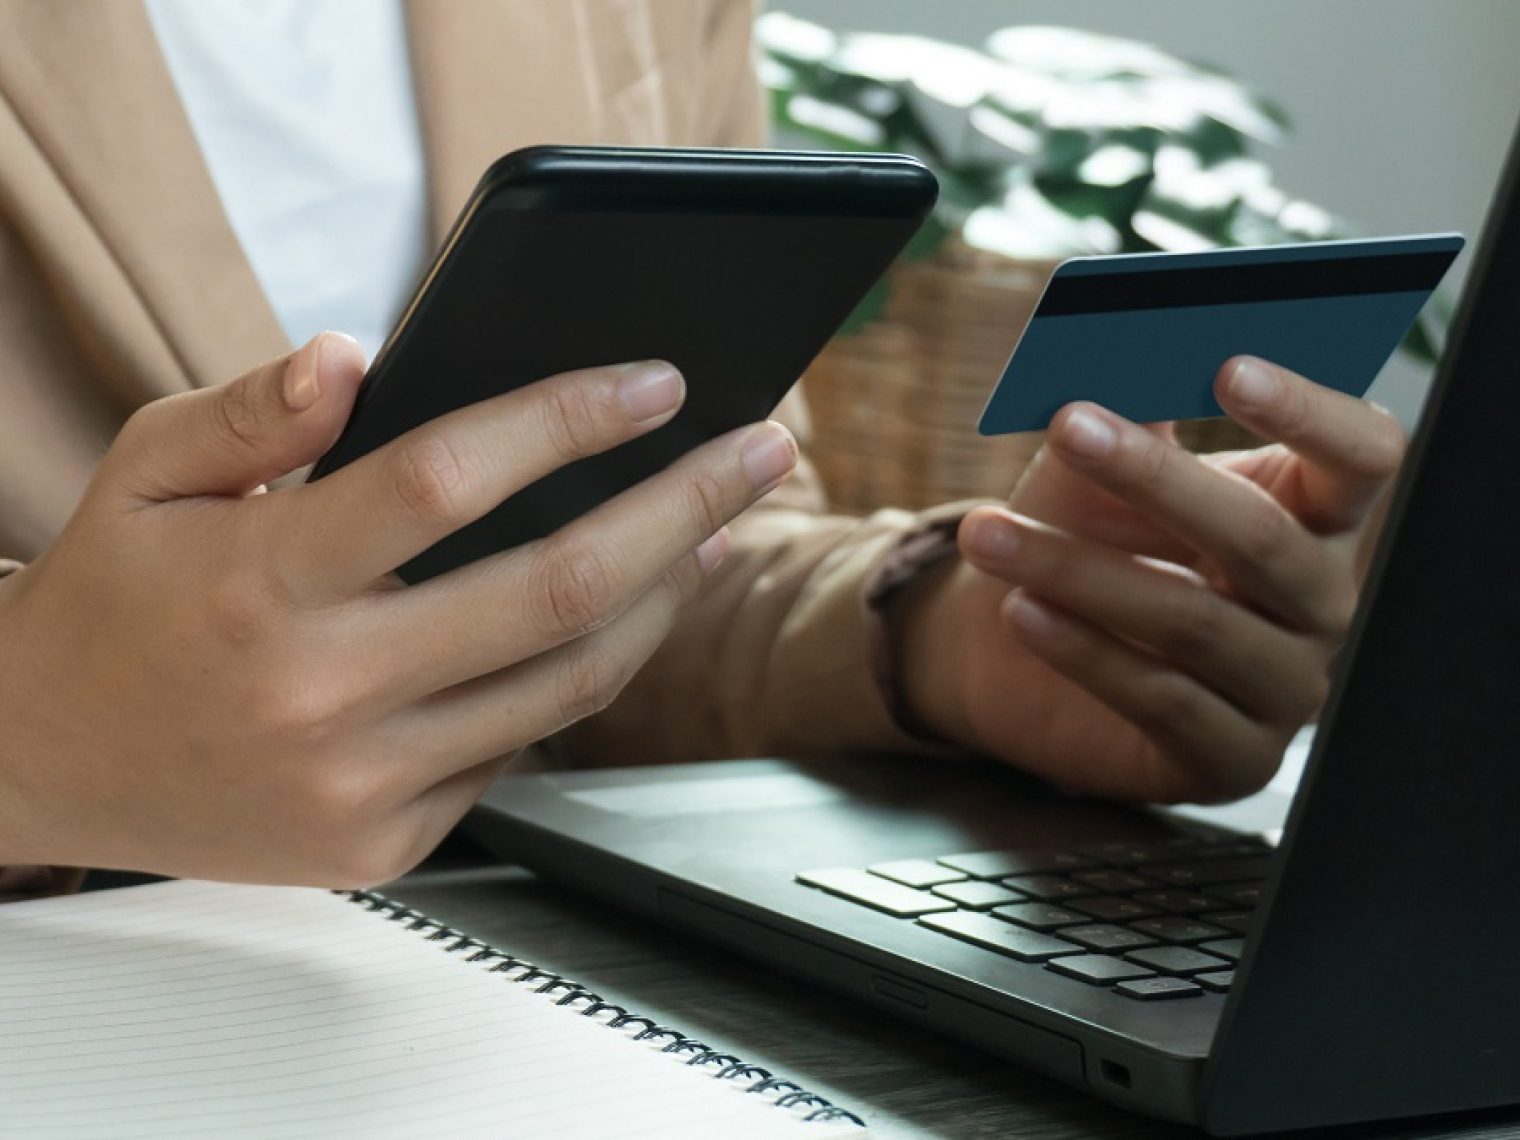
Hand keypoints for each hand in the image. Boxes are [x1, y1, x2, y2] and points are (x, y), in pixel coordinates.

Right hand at [0, 334, 796, 884]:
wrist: (37, 762)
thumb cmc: (107, 605)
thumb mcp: (144, 472)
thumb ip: (251, 410)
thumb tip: (353, 357)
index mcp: (261, 581)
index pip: (451, 478)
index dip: (570, 420)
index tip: (657, 383)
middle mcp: (320, 691)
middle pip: (559, 587)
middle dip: (684, 507)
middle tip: (760, 450)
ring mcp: (359, 782)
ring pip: (567, 680)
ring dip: (666, 598)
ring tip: (715, 532)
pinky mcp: (380, 843)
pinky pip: (516, 750)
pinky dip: (577, 678)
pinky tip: (616, 622)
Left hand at [901, 356, 1404, 801]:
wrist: (1011, 636)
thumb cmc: (1078, 528)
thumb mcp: (1097, 458)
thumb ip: (1126, 396)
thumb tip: (1128, 328)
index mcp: (1316, 513)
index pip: (1363, 455)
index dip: (1308, 410)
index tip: (1227, 364)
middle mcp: (1320, 602)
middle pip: (1264, 541)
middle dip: (1156, 482)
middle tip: (1069, 425)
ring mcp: (1285, 689)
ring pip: (1195, 624)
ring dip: (1080, 571)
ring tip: (987, 532)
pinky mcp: (1230, 760)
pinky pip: (1164, 702)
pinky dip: (1083, 651)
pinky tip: (1019, 611)